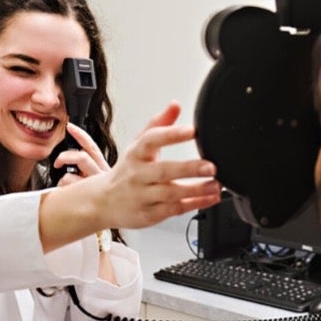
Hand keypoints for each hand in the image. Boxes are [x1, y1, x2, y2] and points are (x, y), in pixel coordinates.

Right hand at [38, 102, 222, 252]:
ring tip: (216, 184)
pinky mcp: (149, 214)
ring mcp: (142, 196)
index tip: (192, 131)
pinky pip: (175, 209)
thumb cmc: (127, 171)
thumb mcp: (138, 145)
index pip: (151, 140)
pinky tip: (210, 198)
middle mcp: (138, 175)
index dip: (171, 134)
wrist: (104, 202)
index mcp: (136, 154)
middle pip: (164, 171)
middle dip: (189, 169)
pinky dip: (195, 204)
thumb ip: (159, 125)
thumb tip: (175, 105)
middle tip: (211, 166)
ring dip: (197, 190)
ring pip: (171, 193)